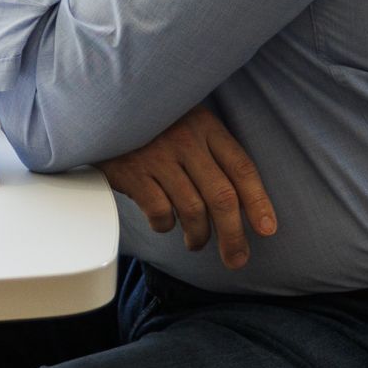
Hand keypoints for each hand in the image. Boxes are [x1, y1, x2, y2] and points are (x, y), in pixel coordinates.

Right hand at [98, 103, 278, 268]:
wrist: (100, 109)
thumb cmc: (151, 125)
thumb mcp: (186, 124)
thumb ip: (211, 153)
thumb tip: (239, 204)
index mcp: (206, 126)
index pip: (242, 168)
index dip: (259, 203)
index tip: (267, 230)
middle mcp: (185, 139)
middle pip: (222, 197)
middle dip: (234, 235)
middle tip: (237, 259)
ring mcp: (157, 155)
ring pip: (193, 210)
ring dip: (199, 236)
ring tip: (196, 243)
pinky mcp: (132, 171)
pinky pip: (160, 212)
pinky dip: (165, 226)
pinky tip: (164, 224)